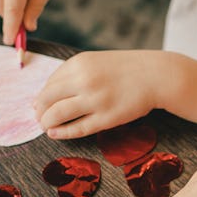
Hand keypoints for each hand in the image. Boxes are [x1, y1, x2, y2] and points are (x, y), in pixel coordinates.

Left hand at [35, 48, 196, 139]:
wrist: (157, 75)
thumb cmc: (126, 69)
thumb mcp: (97, 62)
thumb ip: (74, 74)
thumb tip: (49, 94)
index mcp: (79, 63)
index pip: (49, 83)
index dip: (41, 97)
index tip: (40, 105)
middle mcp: (84, 80)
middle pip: (47, 99)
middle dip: (39, 111)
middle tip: (39, 118)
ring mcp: (95, 100)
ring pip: (57, 114)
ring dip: (46, 122)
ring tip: (46, 127)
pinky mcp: (107, 118)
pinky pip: (77, 128)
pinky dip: (62, 132)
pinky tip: (55, 134)